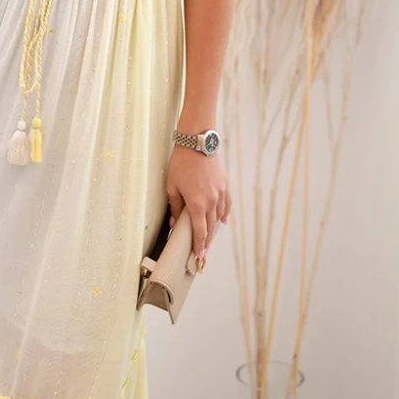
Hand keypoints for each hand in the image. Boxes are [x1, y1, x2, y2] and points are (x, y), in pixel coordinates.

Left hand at [165, 145, 231, 263]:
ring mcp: (220, 193)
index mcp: (197, 204)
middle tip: (203, 250)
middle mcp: (211, 201)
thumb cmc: (181, 163)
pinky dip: (225, 213)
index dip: (199, 246)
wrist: (197, 143)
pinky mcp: (225, 185)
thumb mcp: (172, 186)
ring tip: (210, 237)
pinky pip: (227, 204)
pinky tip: (223, 220)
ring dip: (214, 228)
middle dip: (206, 240)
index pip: (199, 232)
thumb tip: (174, 224)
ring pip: (219, 217)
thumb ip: (174, 207)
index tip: (199, 256)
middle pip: (210, 227)